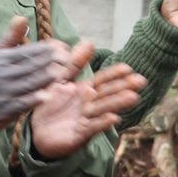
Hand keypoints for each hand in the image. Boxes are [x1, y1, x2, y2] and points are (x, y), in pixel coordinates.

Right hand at [0, 17, 74, 131]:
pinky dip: (33, 99)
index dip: (45, 49)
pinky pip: (21, 103)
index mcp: (1, 60)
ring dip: (46, 78)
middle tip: (68, 57)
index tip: (62, 46)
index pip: (26, 52)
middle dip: (50, 61)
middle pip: (30, 66)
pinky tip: (47, 96)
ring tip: (63, 72)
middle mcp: (3, 74)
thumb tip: (22, 18)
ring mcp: (4, 92)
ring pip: (28, 83)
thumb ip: (10, 38)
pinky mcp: (4, 110)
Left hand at [30, 49, 145, 159]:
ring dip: (118, 103)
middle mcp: (89, 104)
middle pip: (108, 93)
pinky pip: (92, 127)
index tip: (128, 68)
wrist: (36, 133)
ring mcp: (86, 119)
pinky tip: (114, 118)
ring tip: (133, 97)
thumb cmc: (49, 105)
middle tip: (141, 81)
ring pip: (104, 109)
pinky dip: (103, 123)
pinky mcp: (80, 134)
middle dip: (124, 87)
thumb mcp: (60, 80)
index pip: (103, 80)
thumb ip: (75, 63)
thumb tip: (90, 42)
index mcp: (85, 90)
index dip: (114, 74)